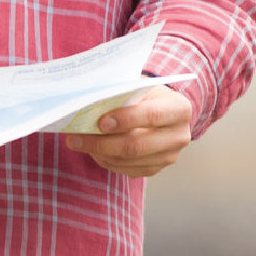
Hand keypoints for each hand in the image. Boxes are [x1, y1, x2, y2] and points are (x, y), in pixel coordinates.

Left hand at [63, 86, 193, 177]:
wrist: (162, 110)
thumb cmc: (145, 94)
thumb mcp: (138, 85)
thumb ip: (120, 93)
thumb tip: (88, 103)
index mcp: (179, 108)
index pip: (151, 116)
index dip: (125, 119)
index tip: (100, 122)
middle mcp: (179, 135)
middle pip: (137, 145)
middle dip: (102, 143)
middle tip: (75, 138)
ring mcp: (169, 156)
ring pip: (128, 161)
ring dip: (99, 153)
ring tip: (78, 142)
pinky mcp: (156, 169)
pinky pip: (126, 170)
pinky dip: (106, 160)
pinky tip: (93, 150)